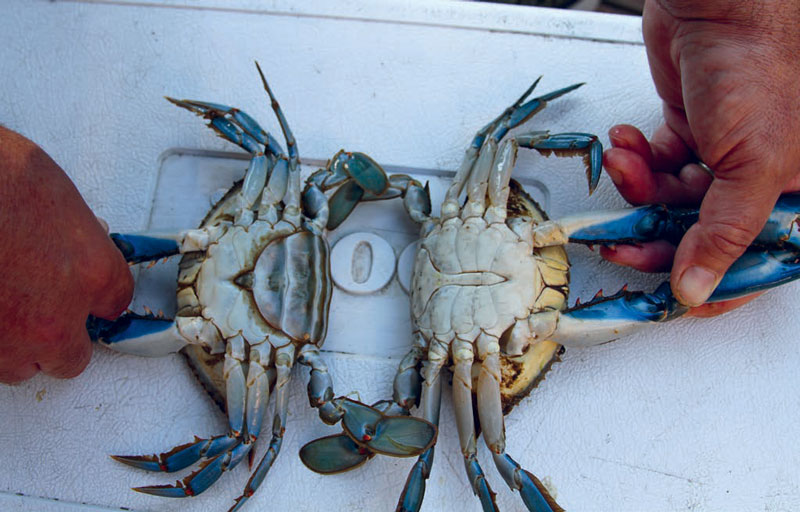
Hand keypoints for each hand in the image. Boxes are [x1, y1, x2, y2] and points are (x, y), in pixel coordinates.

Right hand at [0, 127, 132, 383]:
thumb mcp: (54, 195)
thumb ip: (71, 231)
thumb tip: (70, 234)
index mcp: (93, 273)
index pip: (116, 303)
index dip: (97, 297)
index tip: (85, 292)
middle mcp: (56, 317)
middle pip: (71, 356)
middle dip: (58, 337)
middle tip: (39, 308)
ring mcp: (8, 339)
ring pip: (21, 368)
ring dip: (15, 346)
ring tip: (4, 309)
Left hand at [601, 0, 799, 315]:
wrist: (723, 5)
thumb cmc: (758, 69)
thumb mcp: (753, 165)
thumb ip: (724, 232)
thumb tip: (697, 289)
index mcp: (795, 194)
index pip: (757, 261)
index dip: (718, 286)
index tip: (675, 303)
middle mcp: (761, 179)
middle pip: (703, 235)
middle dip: (655, 237)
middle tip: (620, 244)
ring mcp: (723, 156)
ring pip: (670, 201)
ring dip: (639, 190)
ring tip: (624, 165)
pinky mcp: (689, 132)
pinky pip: (655, 166)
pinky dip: (634, 162)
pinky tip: (624, 144)